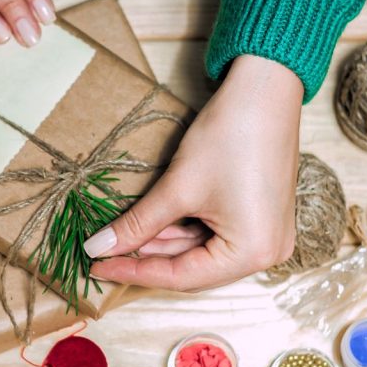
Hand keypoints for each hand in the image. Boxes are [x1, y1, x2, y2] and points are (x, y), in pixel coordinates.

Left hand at [84, 55, 302, 290]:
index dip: (134, 272)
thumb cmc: (229, 136)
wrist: (265, 89)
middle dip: (148, 257)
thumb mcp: (177, 187)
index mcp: (252, 254)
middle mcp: (267, 254)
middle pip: (194, 268)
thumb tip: (98, 248)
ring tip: (122, 233)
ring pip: (202, 251)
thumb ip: (137, 224)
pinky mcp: (262, 217)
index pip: (181, 277)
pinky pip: (216, 235)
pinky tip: (152, 221)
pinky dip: (184, 229)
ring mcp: (268, 236)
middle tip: (105, 251)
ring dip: (163, 242)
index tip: (97, 265)